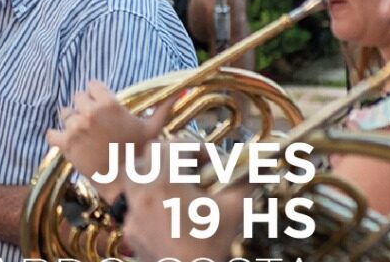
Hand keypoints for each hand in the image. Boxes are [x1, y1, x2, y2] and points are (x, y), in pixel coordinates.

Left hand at [47, 80, 176, 198]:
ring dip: (71, 121)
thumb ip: (162, 108)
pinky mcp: (65, 144)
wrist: (125, 182)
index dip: (96, 95)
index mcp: (109, 104)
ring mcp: (76, 128)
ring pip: (64, 114)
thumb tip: (177, 94)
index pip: (92, 85)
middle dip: (84, 107)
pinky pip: (51, 133)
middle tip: (93, 122)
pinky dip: (55, 137)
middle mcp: (90, 112)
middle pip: (77, 98)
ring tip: (82, 133)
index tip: (101, 105)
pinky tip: (65, 141)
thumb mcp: (153, 128)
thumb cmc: (140, 154)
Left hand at [121, 145, 243, 259]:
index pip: (174, 145)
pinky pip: (131, 205)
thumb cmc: (212, 244)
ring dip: (152, 173)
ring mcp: (132, 212)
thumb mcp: (234, 210)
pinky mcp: (130, 230)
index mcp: (165, 182)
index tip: (211, 160)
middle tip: (193, 167)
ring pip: (132, 176)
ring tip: (174, 184)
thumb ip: (246, 182)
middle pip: (150, 155)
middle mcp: (142, 192)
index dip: (195, 148)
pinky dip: (146, 202)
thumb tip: (259, 165)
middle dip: (172, 154)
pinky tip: (166, 213)